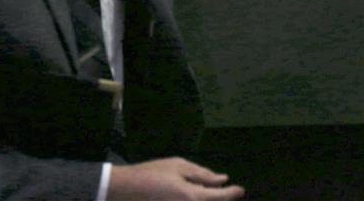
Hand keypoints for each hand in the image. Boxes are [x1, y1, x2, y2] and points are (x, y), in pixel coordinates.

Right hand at [108, 157, 244, 199]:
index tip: (240, 189)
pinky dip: (196, 200)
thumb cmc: (151, 174)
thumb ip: (202, 174)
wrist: (123, 191)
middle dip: (220, 199)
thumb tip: (222, 179)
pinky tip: (192, 194)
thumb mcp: (177, 166)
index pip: (220, 197)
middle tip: (227, 192)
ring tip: (207, 192)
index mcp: (191, 196)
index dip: (233, 193)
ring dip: (206, 199)